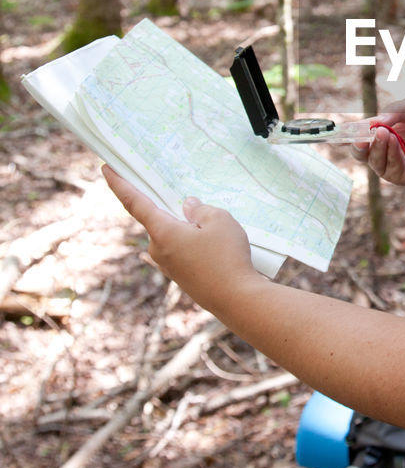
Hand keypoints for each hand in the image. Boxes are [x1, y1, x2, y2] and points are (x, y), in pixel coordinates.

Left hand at [101, 165, 261, 313]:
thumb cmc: (226, 256)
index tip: (105, 168)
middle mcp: (158, 249)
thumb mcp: (219, 220)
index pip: (135, 202)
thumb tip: (188, 207)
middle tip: (189, 201)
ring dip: (183, 229)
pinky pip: (171, 254)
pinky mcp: (179, 277)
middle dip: (170, 209)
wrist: (236, 299)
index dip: (119, 184)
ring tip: (212, 231)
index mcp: (162, 231)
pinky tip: (148, 254)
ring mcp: (167, 266)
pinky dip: (172, 246)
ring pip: (169, 237)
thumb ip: (200, 209)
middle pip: (157, 220)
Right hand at [350, 97, 404, 186]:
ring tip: (383, 133)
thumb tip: (375, 122)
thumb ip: (394, 111)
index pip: (359, 136)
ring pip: (373, 161)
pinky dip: (390, 154)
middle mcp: (383, 151)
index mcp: (382, 134)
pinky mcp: (403, 176)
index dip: (347, 134)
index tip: (339, 130)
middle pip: (360, 153)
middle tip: (361, 135)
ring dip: (376, 147)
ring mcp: (392, 165)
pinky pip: (390, 168)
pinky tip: (394, 142)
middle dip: (357, 145)